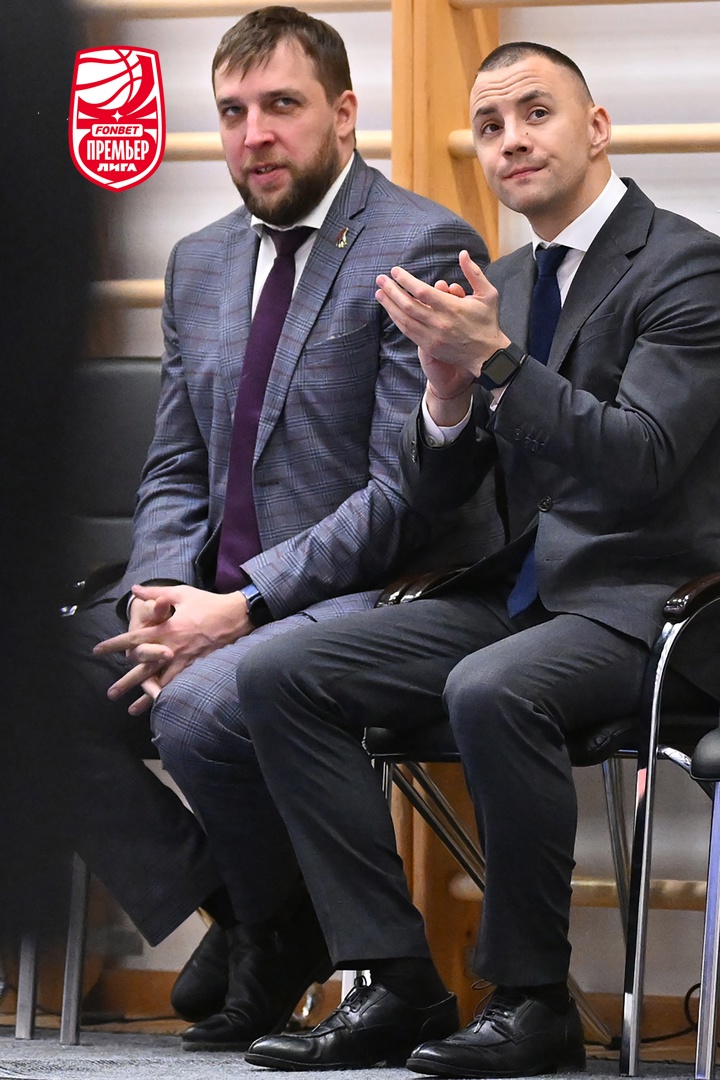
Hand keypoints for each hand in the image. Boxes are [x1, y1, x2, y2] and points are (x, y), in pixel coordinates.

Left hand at [94, 585, 251, 714]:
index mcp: (166, 629)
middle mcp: (172, 647)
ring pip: (161, 681)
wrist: (236, 616)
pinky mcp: (197, 666)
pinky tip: (161, 706)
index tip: (98, 651)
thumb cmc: (208, 603)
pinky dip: (169, 695)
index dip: (114, 644)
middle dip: (126, 681)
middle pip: (144, 668)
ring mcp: (185, 659)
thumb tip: (136, 590)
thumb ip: (157, 593)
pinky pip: (180, 683)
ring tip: (131, 710)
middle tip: (111, 694)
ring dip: (145, 696)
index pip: (134, 639)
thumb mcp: (181, 593)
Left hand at [376, 251, 509, 375]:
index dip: (406, 281)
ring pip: (405, 320)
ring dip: (390, 306)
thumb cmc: (487, 322)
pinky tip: (391, 311)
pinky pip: (409, 332)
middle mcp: (440, 322)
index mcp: (452, 307)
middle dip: (391, 291)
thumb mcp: (488, 294)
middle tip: (380, 279)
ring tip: (379, 293)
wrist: (487, 355)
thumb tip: (462, 254)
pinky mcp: (429, 347)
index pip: (422, 291)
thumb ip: (474, 273)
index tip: (395, 271)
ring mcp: (433, 336)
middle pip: (408, 305)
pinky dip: (398, 320)